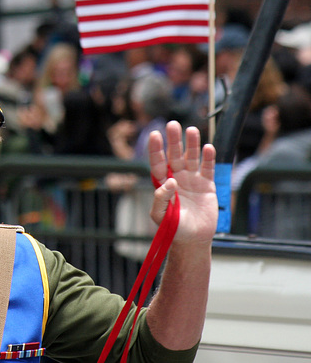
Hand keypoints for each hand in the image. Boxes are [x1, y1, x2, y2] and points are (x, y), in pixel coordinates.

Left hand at [147, 120, 217, 246]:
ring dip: (191, 144)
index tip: (154, 135)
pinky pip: (207, 169)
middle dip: (174, 140)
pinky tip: (208, 148)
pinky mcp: (207, 185)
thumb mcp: (161, 215)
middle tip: (172, 124)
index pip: (158, 162)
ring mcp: (192, 179)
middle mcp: (177, 177)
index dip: (156, 149)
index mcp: (163, 183)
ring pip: (191, 157)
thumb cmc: (173, 227)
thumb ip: (160, 198)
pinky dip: (208, 158)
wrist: (193, 238)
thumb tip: (168, 181)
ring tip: (191, 130)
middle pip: (174, 155)